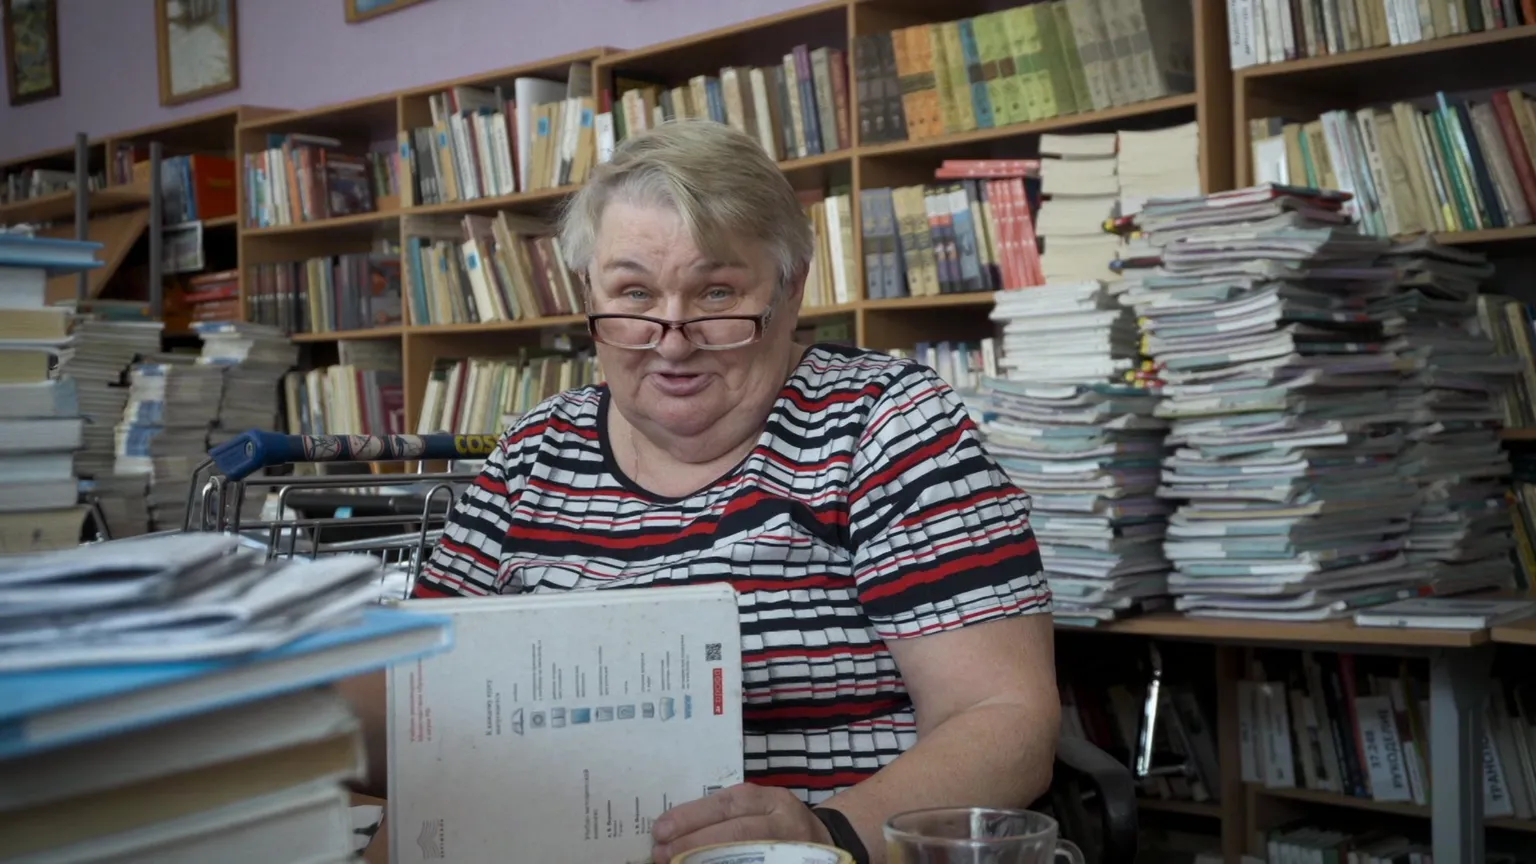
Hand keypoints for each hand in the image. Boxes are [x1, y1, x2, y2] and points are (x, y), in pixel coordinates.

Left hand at [650, 783, 831, 863]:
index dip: (692, 816)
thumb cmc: (777, 826)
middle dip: (695, 842)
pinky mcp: (792, 863)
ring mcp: (792, 849)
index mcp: (771, 799)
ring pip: (748, 854)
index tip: (660, 829)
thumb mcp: (758, 811)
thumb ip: (724, 817)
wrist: (826, 844)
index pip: (728, 803)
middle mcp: (785, 821)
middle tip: (661, 853)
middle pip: (737, 830)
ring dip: (708, 861)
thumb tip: (671, 832)